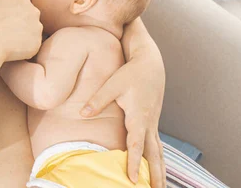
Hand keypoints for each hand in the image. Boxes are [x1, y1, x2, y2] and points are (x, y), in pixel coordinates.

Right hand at [0, 0, 42, 63]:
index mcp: (23, 0)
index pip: (22, 8)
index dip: (11, 17)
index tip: (1, 23)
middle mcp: (34, 12)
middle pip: (30, 20)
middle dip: (21, 26)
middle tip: (4, 33)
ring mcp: (37, 29)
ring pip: (32, 33)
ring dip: (24, 38)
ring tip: (7, 42)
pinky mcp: (36, 45)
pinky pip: (33, 47)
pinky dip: (24, 49)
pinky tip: (11, 50)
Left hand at [80, 46, 165, 187]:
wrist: (150, 63)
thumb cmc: (130, 73)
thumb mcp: (112, 84)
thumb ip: (97, 99)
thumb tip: (82, 113)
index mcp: (139, 116)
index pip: (136, 145)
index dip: (133, 162)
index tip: (131, 179)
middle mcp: (149, 123)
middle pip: (153, 155)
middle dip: (153, 175)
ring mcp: (153, 123)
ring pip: (158, 152)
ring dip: (159, 170)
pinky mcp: (152, 122)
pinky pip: (157, 146)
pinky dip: (157, 160)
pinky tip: (156, 169)